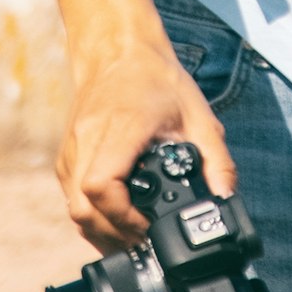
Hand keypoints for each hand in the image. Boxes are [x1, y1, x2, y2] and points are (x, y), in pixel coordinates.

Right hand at [58, 38, 235, 249]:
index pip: (100, 186)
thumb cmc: (156, 80)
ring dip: (103, 231)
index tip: (149, 226)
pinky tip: (118, 221)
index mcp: (118, 129)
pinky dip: (94, 217)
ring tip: (136, 236)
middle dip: (115, 234)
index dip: (124, 217)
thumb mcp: (198, 115)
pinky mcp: (67, 157)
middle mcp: (87, 141)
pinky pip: (73, 199)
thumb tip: (225, 198)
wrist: (117, 50)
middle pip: (83, 208)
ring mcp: (72, 150)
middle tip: (148, 240)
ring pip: (75, 209)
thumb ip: (217, 159)